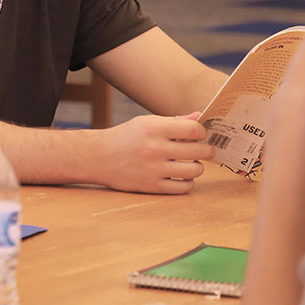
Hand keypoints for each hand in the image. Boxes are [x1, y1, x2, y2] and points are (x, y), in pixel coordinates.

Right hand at [95, 114, 215, 193]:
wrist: (98, 157)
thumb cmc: (125, 137)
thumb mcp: (146, 122)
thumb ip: (174, 121)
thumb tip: (199, 117)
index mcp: (154, 128)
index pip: (194, 129)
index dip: (202, 132)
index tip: (200, 135)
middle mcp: (155, 148)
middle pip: (198, 151)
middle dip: (207, 150)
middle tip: (206, 150)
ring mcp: (153, 169)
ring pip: (194, 171)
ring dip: (198, 167)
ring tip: (192, 164)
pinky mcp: (151, 186)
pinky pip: (183, 188)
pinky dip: (188, 182)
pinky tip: (182, 176)